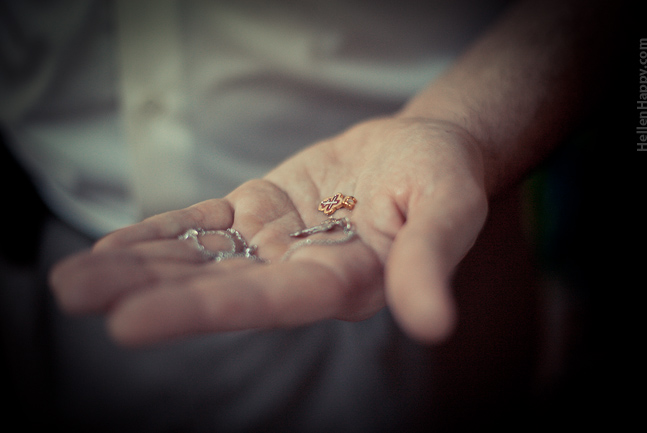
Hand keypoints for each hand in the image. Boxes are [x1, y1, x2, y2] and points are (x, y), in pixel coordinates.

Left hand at [50, 116, 487, 345]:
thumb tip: (433, 326)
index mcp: (344, 281)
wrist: (424, 148)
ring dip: (140, 266)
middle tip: (72, 296)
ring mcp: (277, 243)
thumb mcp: (449, 210)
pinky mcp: (262, 211)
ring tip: (73, 279)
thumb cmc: (443, 178)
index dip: (203, 310)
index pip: (268, 302)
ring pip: (204, 258)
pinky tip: (114, 248)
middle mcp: (301, 271)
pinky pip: (208, 224)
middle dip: (148, 291)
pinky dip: (163, 235)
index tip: (128, 322)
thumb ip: (430, 263)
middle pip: (220, 285)